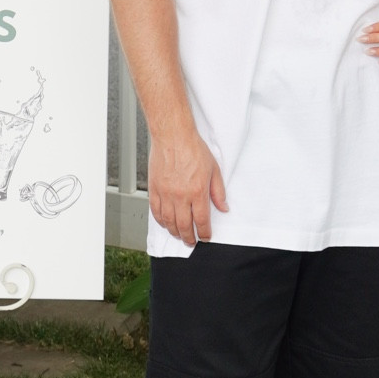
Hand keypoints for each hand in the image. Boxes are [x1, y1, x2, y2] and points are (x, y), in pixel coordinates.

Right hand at [148, 128, 228, 245]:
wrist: (173, 136)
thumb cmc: (192, 148)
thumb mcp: (213, 169)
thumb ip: (218, 191)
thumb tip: (223, 207)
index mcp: (198, 191)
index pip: (202, 220)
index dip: (204, 233)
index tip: (205, 237)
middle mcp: (181, 195)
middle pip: (184, 226)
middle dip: (189, 238)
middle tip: (191, 242)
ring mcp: (166, 193)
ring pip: (169, 221)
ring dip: (174, 232)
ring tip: (179, 235)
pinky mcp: (154, 189)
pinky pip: (156, 211)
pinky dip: (161, 220)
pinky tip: (165, 223)